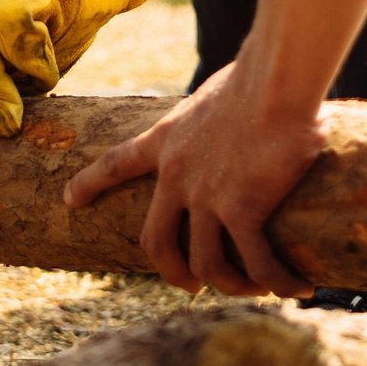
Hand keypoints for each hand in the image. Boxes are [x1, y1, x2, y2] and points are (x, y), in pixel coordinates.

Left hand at [64, 61, 319, 298]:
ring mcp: (206, 196)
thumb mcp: (217, 92)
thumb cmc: (259, 75)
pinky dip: (276, 281)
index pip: (116, 163)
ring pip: (207, 263)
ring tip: (255, 289)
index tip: (69, 199)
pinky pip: (256, 262)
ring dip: (230, 284)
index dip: (90, 183)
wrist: (276, 80)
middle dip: (171, 271)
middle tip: (190, 285)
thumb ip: (216, 114)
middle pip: (156, 240)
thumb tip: (245, 109)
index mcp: (167, 139)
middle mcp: (177, 174)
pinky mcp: (242, 208)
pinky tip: (296, 287)